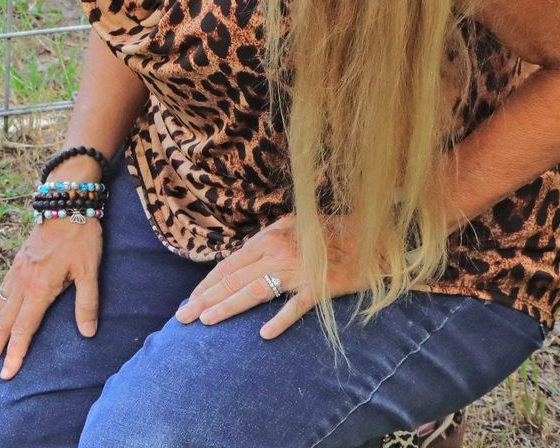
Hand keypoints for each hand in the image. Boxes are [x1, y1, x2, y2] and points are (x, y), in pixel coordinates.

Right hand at [0, 215, 103, 379]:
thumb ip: (87, 302)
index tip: (6, 374)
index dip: (15, 353)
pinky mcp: (16, 266)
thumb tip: (87, 334)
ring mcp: (15, 274)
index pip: (23, 328)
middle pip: (2, 324)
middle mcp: (22, 283)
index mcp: (39, 287)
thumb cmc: (81, 237)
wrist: (64, 203)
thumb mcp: (90, 269)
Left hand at [174, 214, 365, 339]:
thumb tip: (242, 261)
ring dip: (228, 307)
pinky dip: (281, 318)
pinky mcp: (323, 286)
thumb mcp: (294, 227)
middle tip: (183, 316)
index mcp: (269, 237)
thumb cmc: (333, 233)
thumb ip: (268, 242)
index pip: (229, 263)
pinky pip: (298, 305)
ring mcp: (300, 269)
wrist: (376, 238)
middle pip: (234, 278)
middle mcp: (278, 251)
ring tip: (206, 321)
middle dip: (205, 297)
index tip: (190, 299)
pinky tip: (264, 333)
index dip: (207, 283)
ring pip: (255, 290)